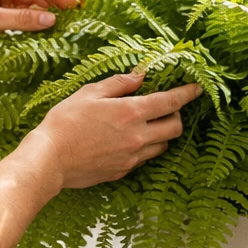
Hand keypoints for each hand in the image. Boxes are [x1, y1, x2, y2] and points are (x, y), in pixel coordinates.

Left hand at [0, 0, 83, 65]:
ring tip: (71, 23)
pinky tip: (50, 32)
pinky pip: (22, 21)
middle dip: (58, 0)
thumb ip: (22, 19)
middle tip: (82, 11)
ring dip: (48, 14)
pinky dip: (36, 26)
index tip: (77, 4)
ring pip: (30, 7)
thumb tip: (52, 19)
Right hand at [21, 73, 203, 191]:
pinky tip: (129, 141)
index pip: (170, 101)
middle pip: (175, 127)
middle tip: (166, 108)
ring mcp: (132, 157)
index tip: (198, 87)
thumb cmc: (65, 123)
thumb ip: (118, 83)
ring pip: (163, 145)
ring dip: (162, 133)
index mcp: (131, 113)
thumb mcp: (89, 93)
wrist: (49, 160)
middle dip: (177, 116)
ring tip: (146, 124)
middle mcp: (138, 137)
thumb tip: (140, 76)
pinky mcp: (123, 171)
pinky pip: (144, 159)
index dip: (188, 93)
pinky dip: (145, 148)